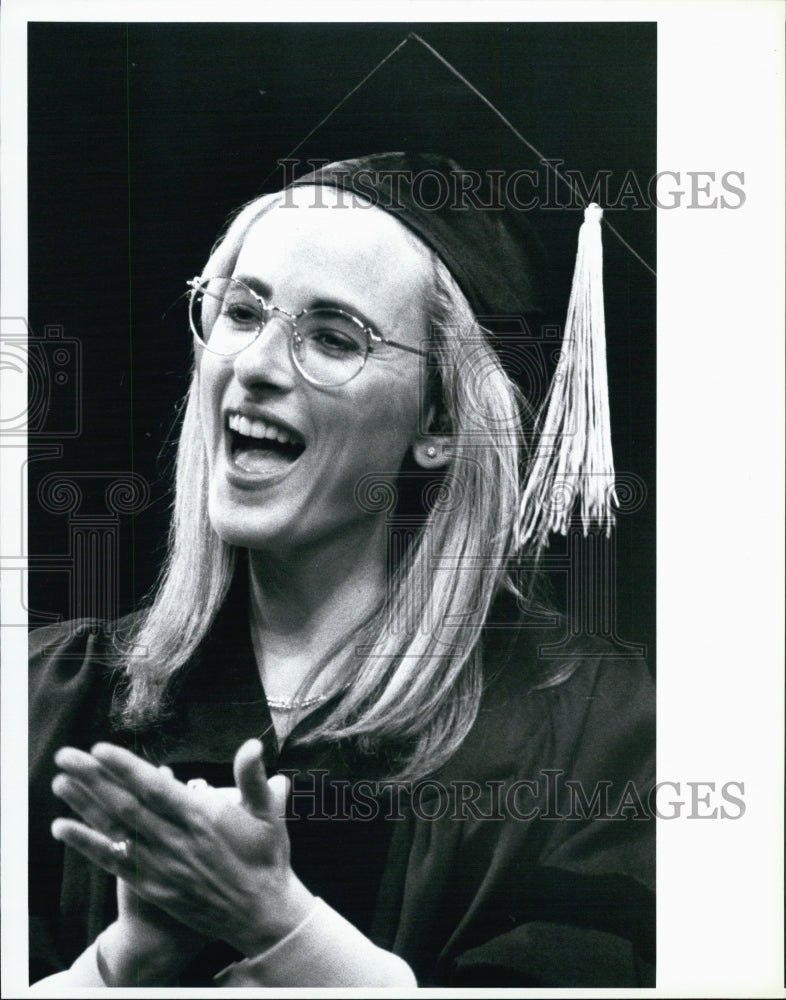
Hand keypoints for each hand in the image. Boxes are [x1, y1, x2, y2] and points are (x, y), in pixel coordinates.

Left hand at [51, 739, 314, 957]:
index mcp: (202, 819)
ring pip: (115, 830)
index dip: (126, 768)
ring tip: (59, 782)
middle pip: (126, 805)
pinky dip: (87, 844)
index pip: (155, 789)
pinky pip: (113, 862)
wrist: (261, 915)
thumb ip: (254, 778)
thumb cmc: (266, 859)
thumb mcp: (269, 814)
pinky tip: (63, 828)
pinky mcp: (152, 885)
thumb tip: (252, 744)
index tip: (100, 750)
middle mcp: (176, 842)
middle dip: (93, 778)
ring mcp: (161, 865)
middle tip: (67, 756)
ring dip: (84, 805)